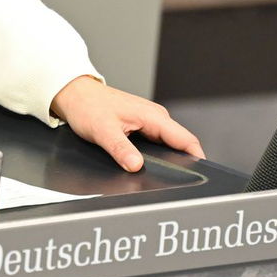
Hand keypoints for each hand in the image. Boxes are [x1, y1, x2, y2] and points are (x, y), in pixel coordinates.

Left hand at [50, 76, 205, 171]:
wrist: (75, 94)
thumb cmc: (88, 106)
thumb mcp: (103, 131)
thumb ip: (121, 150)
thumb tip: (136, 166)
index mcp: (153, 116)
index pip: (185, 139)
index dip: (197, 157)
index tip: (201, 173)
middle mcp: (155, 117)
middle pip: (180, 143)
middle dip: (185, 161)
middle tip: (182, 182)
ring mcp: (148, 121)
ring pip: (168, 143)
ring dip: (171, 158)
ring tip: (170, 176)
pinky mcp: (141, 125)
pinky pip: (157, 142)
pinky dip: (159, 154)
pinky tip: (153, 164)